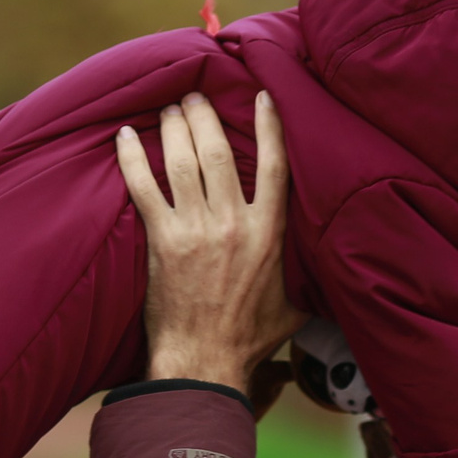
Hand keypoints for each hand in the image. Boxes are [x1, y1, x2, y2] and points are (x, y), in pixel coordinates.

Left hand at [117, 91, 301, 388]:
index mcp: (270, 232)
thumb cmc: (250, 339)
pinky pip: (144, 187)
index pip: (273, 164)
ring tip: (169, 109)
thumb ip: (308, 278)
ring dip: (174, 128)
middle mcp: (234, 223)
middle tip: (195, 96)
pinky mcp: (163, 241)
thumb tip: (331, 271)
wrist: (206, 361)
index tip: (261, 96)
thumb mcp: (295, 305)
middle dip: (205, 116)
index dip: (268, 125)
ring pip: (183, 161)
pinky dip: (133, 159)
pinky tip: (126, 137)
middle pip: (218, 151)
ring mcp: (196, 229)